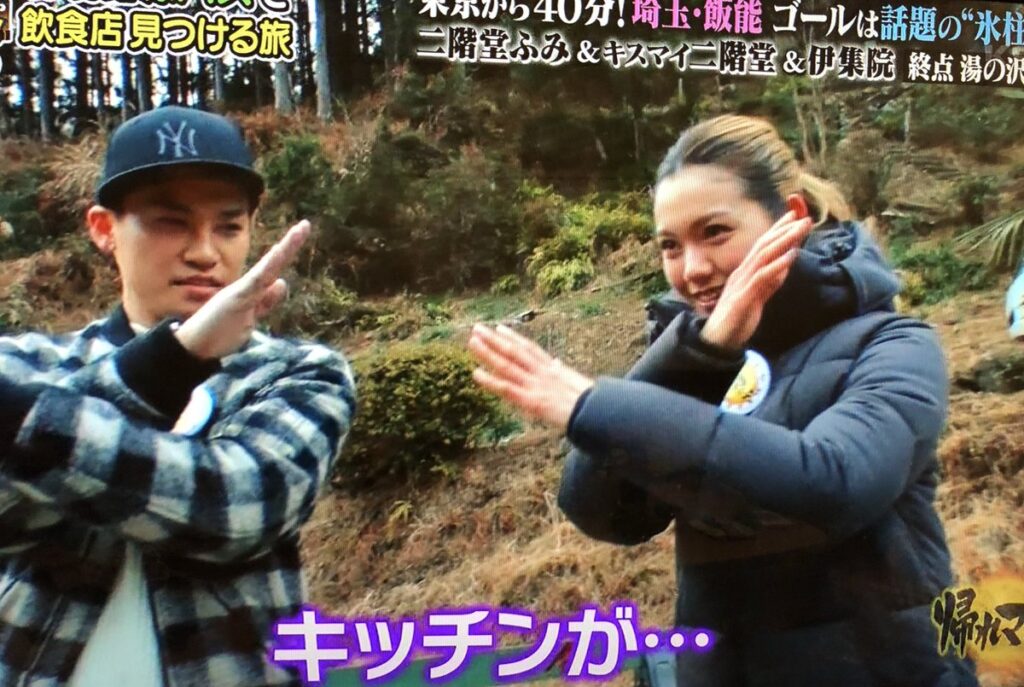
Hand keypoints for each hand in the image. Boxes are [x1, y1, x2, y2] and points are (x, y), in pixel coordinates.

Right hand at [174, 220, 310, 359]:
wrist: (193, 345)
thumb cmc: (217, 331)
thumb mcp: (250, 316)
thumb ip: (266, 301)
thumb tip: (281, 282)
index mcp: (252, 291)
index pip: (274, 270)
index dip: (287, 252)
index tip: (301, 232)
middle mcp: (248, 288)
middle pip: (274, 264)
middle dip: (290, 245)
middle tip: (306, 225)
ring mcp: (243, 292)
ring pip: (268, 268)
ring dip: (285, 250)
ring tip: (300, 231)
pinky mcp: (238, 298)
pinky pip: (256, 281)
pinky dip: (268, 266)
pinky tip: (279, 252)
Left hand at [468, 324, 593, 431]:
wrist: (599, 413)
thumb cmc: (593, 403)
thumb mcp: (577, 383)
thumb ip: (562, 373)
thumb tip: (557, 364)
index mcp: (553, 369)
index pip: (530, 349)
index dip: (514, 338)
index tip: (500, 329)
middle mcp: (542, 373)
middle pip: (515, 352)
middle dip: (495, 340)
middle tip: (477, 328)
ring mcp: (536, 385)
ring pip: (508, 365)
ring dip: (488, 353)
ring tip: (472, 341)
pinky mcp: (532, 400)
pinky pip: (507, 388)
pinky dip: (491, 381)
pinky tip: (476, 373)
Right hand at [701, 212, 813, 350]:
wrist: (717, 342)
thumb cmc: (735, 320)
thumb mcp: (756, 298)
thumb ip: (769, 283)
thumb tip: (784, 267)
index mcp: (744, 273)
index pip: (762, 246)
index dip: (778, 230)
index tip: (794, 216)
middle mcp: (742, 274)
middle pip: (764, 246)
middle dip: (785, 230)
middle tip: (804, 218)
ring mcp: (741, 284)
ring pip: (764, 256)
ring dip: (784, 241)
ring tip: (801, 229)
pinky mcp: (743, 298)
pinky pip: (762, 278)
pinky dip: (777, 265)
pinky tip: (791, 256)